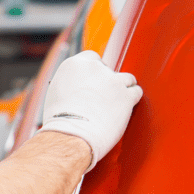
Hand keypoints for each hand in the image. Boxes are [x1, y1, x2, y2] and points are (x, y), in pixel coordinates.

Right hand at [39, 50, 142, 171]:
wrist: (71, 135)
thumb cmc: (60, 122)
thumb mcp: (56, 93)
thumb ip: (70, 84)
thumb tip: (77, 88)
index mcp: (75, 65)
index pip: (92, 58)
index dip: (96, 72)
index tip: (95, 83)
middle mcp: (95, 68)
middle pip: (109, 69)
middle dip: (108, 82)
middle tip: (104, 98)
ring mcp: (112, 80)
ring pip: (127, 78)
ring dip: (123, 89)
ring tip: (117, 103)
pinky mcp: (126, 95)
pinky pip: (136, 92)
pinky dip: (132, 100)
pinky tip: (125, 109)